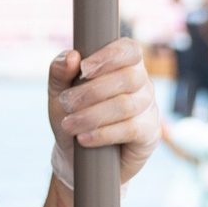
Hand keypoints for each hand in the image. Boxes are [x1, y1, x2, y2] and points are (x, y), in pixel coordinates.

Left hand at [49, 40, 161, 185]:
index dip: (109, 56)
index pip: (130, 49)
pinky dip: (103, 133)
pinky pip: (131, 129)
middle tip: (66, 103)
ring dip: (92, 115)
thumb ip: (59, 71)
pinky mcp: (149, 134)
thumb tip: (72, 56)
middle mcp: (142, 84)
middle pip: (128, 78)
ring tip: (69, 124)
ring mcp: (149, 109)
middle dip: (92, 91)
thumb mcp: (58, 92)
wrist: (75, 157)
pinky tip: (84, 138)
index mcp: (124, 65)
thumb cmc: (71, 116)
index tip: (83, 69)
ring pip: (127, 105)